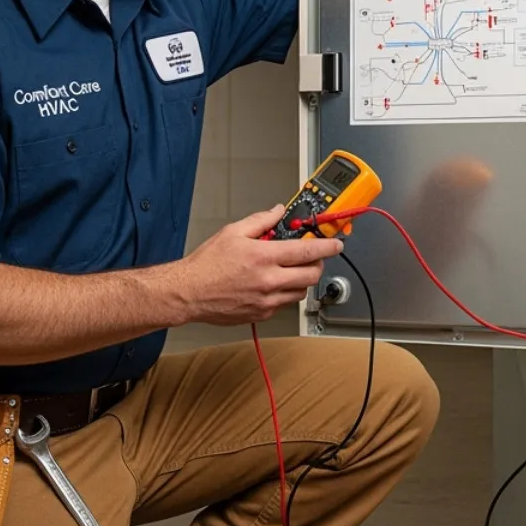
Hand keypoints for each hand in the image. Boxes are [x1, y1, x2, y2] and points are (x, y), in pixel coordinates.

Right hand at [175, 205, 342, 324]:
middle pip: (312, 275)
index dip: (327, 247)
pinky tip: (273, 283)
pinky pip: (285, 303)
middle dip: (317, 264)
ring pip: (301, 291)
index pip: (308, 251)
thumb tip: (277, 212)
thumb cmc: (206, 265)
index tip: (336, 244)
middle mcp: (269, 280)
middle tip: (312, 257)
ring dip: (302, 280)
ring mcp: (267, 300)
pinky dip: (286, 292)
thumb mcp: (232, 232)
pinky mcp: (262, 313)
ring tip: (289, 270)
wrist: (188, 293)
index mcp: (263, 257)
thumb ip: (261, 220)